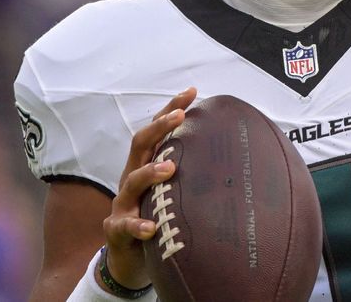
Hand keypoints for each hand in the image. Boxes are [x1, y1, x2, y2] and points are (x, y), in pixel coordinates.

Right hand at [102, 87, 196, 289]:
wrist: (130, 259)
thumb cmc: (158, 216)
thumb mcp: (173, 190)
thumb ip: (192, 171)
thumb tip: (233, 153)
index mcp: (146, 165)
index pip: (157, 131)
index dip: (171, 110)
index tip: (192, 92)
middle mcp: (132, 179)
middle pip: (140, 145)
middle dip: (159, 127)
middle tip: (180, 116)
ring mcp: (123, 204)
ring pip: (132, 182)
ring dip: (150, 172)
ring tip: (170, 168)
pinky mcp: (117, 231)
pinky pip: (125, 226)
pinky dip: (137, 225)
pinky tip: (150, 227)